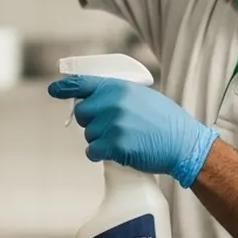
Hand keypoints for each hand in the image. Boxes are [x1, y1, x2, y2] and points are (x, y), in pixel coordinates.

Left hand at [48, 76, 218, 187]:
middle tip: (112, 127)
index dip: (65, 87)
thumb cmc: (166, 122)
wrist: (183, 143)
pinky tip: (118, 152)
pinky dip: (101, 154)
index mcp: (118, 87)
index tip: (53, 90)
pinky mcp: (114, 145)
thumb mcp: (142, 96)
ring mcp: (112, 124)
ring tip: (125, 139)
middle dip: (91, 122)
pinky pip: (92, 151)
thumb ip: (117, 96)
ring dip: (100, 140)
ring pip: (88, 135)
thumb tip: (93, 101)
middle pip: (82, 114)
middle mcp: (112, 103)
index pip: (83, 84)